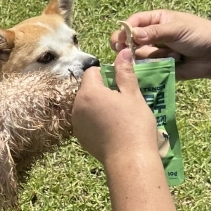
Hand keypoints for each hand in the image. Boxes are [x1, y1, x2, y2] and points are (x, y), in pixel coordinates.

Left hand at [72, 51, 161, 166]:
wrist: (129, 159)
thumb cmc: (134, 124)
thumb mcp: (133, 95)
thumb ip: (124, 72)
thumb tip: (122, 51)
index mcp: (89, 92)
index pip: (92, 72)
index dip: (107, 74)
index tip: (122, 85)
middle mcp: (77, 106)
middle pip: (88, 88)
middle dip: (103, 90)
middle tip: (123, 101)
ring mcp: (77, 123)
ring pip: (87, 105)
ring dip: (99, 105)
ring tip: (119, 116)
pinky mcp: (80, 137)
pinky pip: (87, 121)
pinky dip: (97, 120)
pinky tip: (112, 128)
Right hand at [111, 10, 210, 80]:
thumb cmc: (200, 35)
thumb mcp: (177, 29)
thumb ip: (154, 32)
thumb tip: (132, 35)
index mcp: (157, 20)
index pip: (134, 22)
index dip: (125, 30)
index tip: (120, 40)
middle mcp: (153, 36)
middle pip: (130, 41)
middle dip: (127, 47)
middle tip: (124, 53)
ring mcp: (156, 52)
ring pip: (138, 56)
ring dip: (147, 57)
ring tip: (168, 56)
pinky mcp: (160, 67)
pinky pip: (148, 69)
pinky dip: (153, 69)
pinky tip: (168, 65)